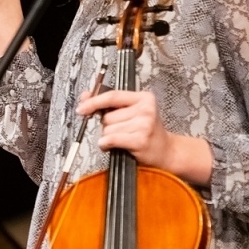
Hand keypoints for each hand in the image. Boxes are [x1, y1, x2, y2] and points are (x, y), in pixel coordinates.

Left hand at [78, 88, 211, 183]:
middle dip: (108, 126)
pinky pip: (110, 139)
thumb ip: (109, 104)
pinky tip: (112, 146)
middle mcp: (146, 109)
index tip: (81, 108)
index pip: (112, 96)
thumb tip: (85, 96)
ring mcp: (144, 124)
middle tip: (123, 131)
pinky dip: (106, 144)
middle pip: (108, 116)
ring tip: (124, 140)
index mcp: (144, 98)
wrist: (166, 152)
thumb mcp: (131, 113)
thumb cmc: (147, 133)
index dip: (93, 102)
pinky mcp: (140, 140)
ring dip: (109, 137)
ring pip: (107, 129)